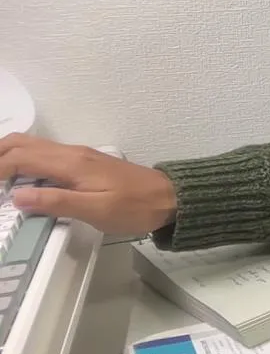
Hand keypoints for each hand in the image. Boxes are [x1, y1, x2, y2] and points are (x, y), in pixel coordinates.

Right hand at [0, 133, 176, 235]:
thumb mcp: (96, 210)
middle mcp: (71, 153)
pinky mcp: (84, 163)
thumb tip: (17, 196)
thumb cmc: (136, 207)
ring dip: (7, 156)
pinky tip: (18, 178)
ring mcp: (78, 156)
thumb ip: (57, 202)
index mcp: (71, 163)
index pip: (20, 158)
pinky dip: (23, 161)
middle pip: (22, 143)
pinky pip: (45, 155)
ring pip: (32, 146)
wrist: (170, 197)